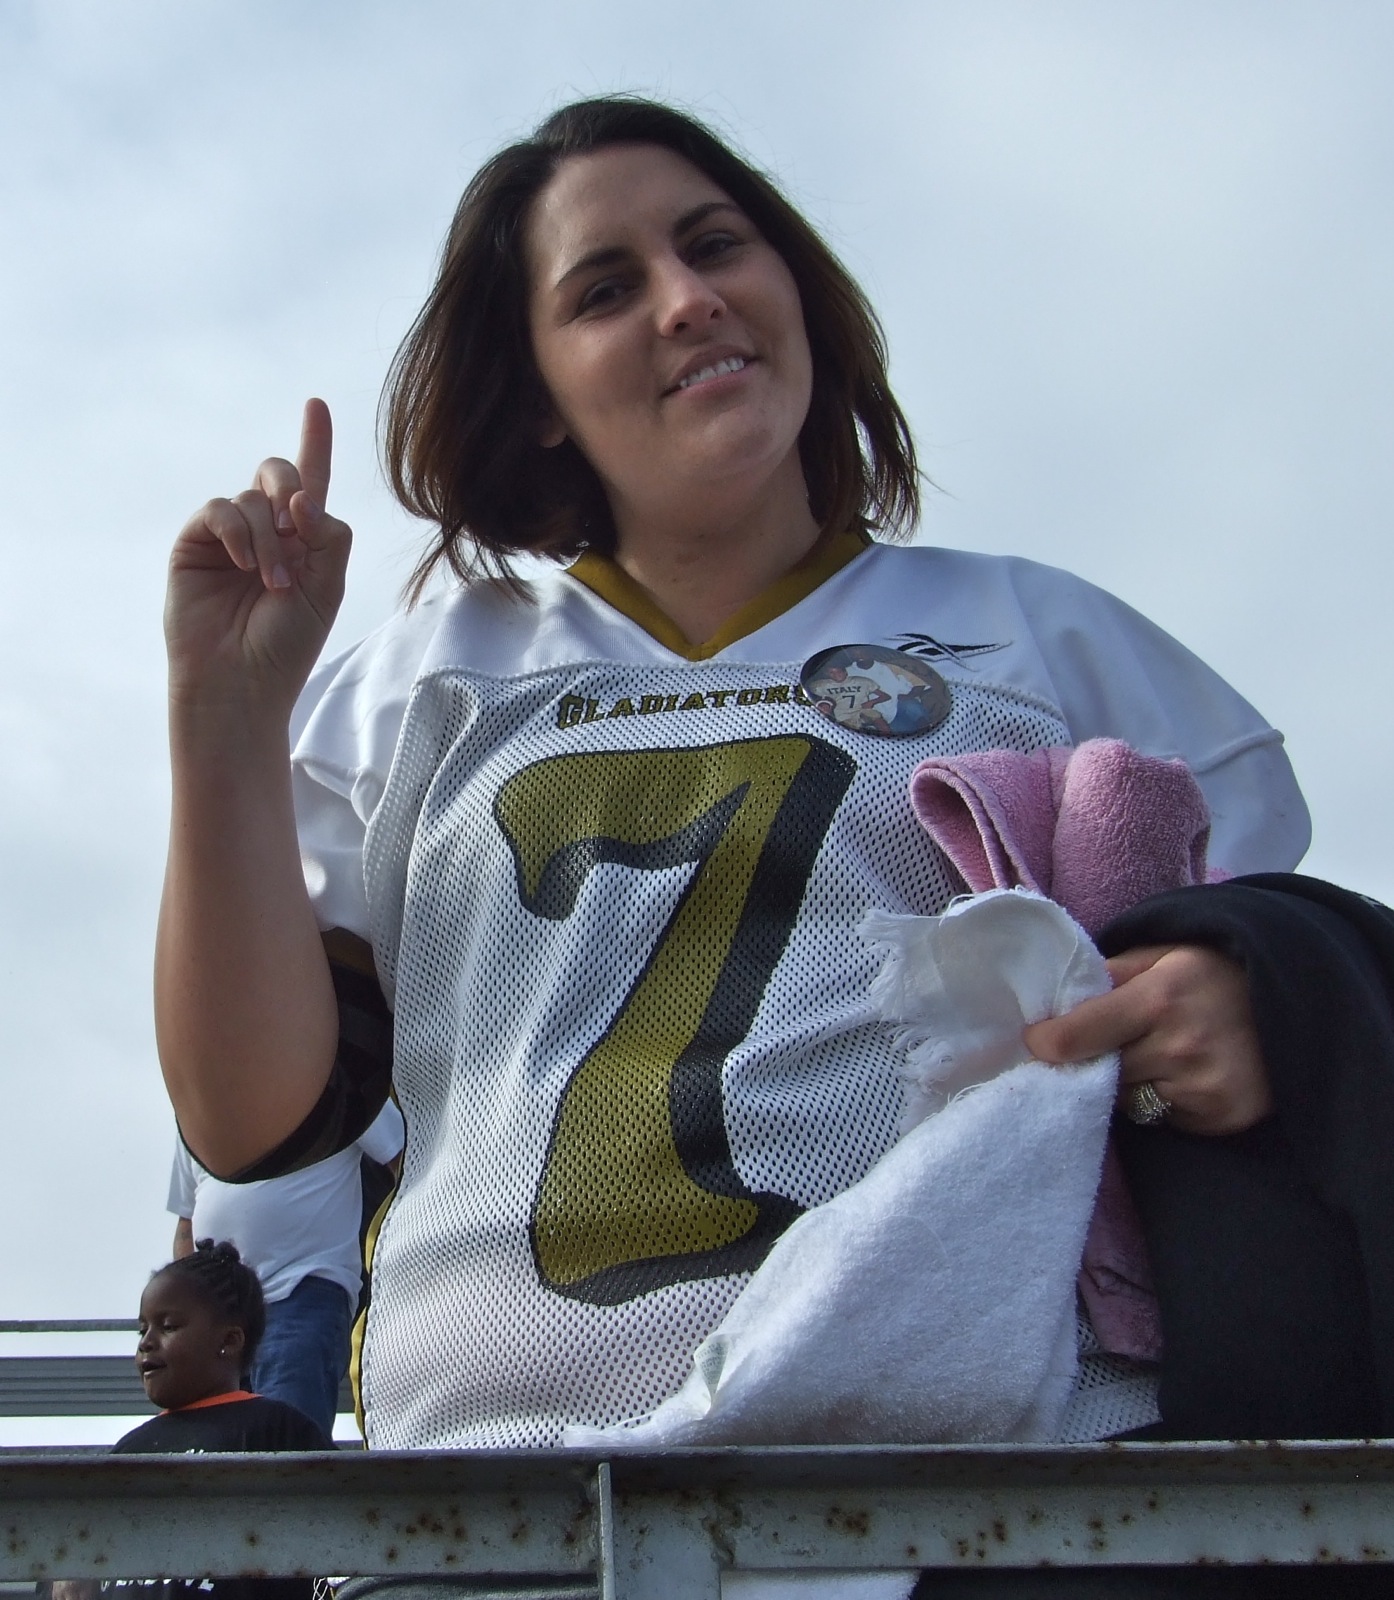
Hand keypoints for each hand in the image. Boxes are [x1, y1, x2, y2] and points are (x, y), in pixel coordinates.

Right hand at [165, 398, 351, 716]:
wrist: (242, 681)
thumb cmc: (287, 644)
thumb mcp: (328, 588)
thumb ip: (328, 536)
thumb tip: (302, 497)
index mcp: (303, 542)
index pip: (311, 484)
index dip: (314, 443)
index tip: (316, 405)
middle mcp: (265, 532)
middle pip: (280, 474)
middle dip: (292, 487)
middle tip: (294, 525)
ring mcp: (229, 537)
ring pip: (253, 497)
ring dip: (268, 537)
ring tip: (272, 583)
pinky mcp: (195, 543)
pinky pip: (219, 509)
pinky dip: (238, 531)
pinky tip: (245, 565)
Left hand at [1022, 944, 1272, 1135]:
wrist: (1293, 998)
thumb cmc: (1211, 970)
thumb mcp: (1160, 954)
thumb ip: (1107, 974)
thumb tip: (1052, 1002)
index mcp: (1159, 997)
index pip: (1076, 1036)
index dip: (1046, 1042)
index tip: (1032, 1042)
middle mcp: (1181, 1046)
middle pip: (1100, 1071)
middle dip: (1094, 1060)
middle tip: (1104, 1043)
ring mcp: (1204, 1087)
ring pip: (1127, 1098)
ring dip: (1128, 1082)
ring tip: (1154, 1053)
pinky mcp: (1220, 1116)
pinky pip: (1162, 1116)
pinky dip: (1162, 1100)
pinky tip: (1183, 1074)